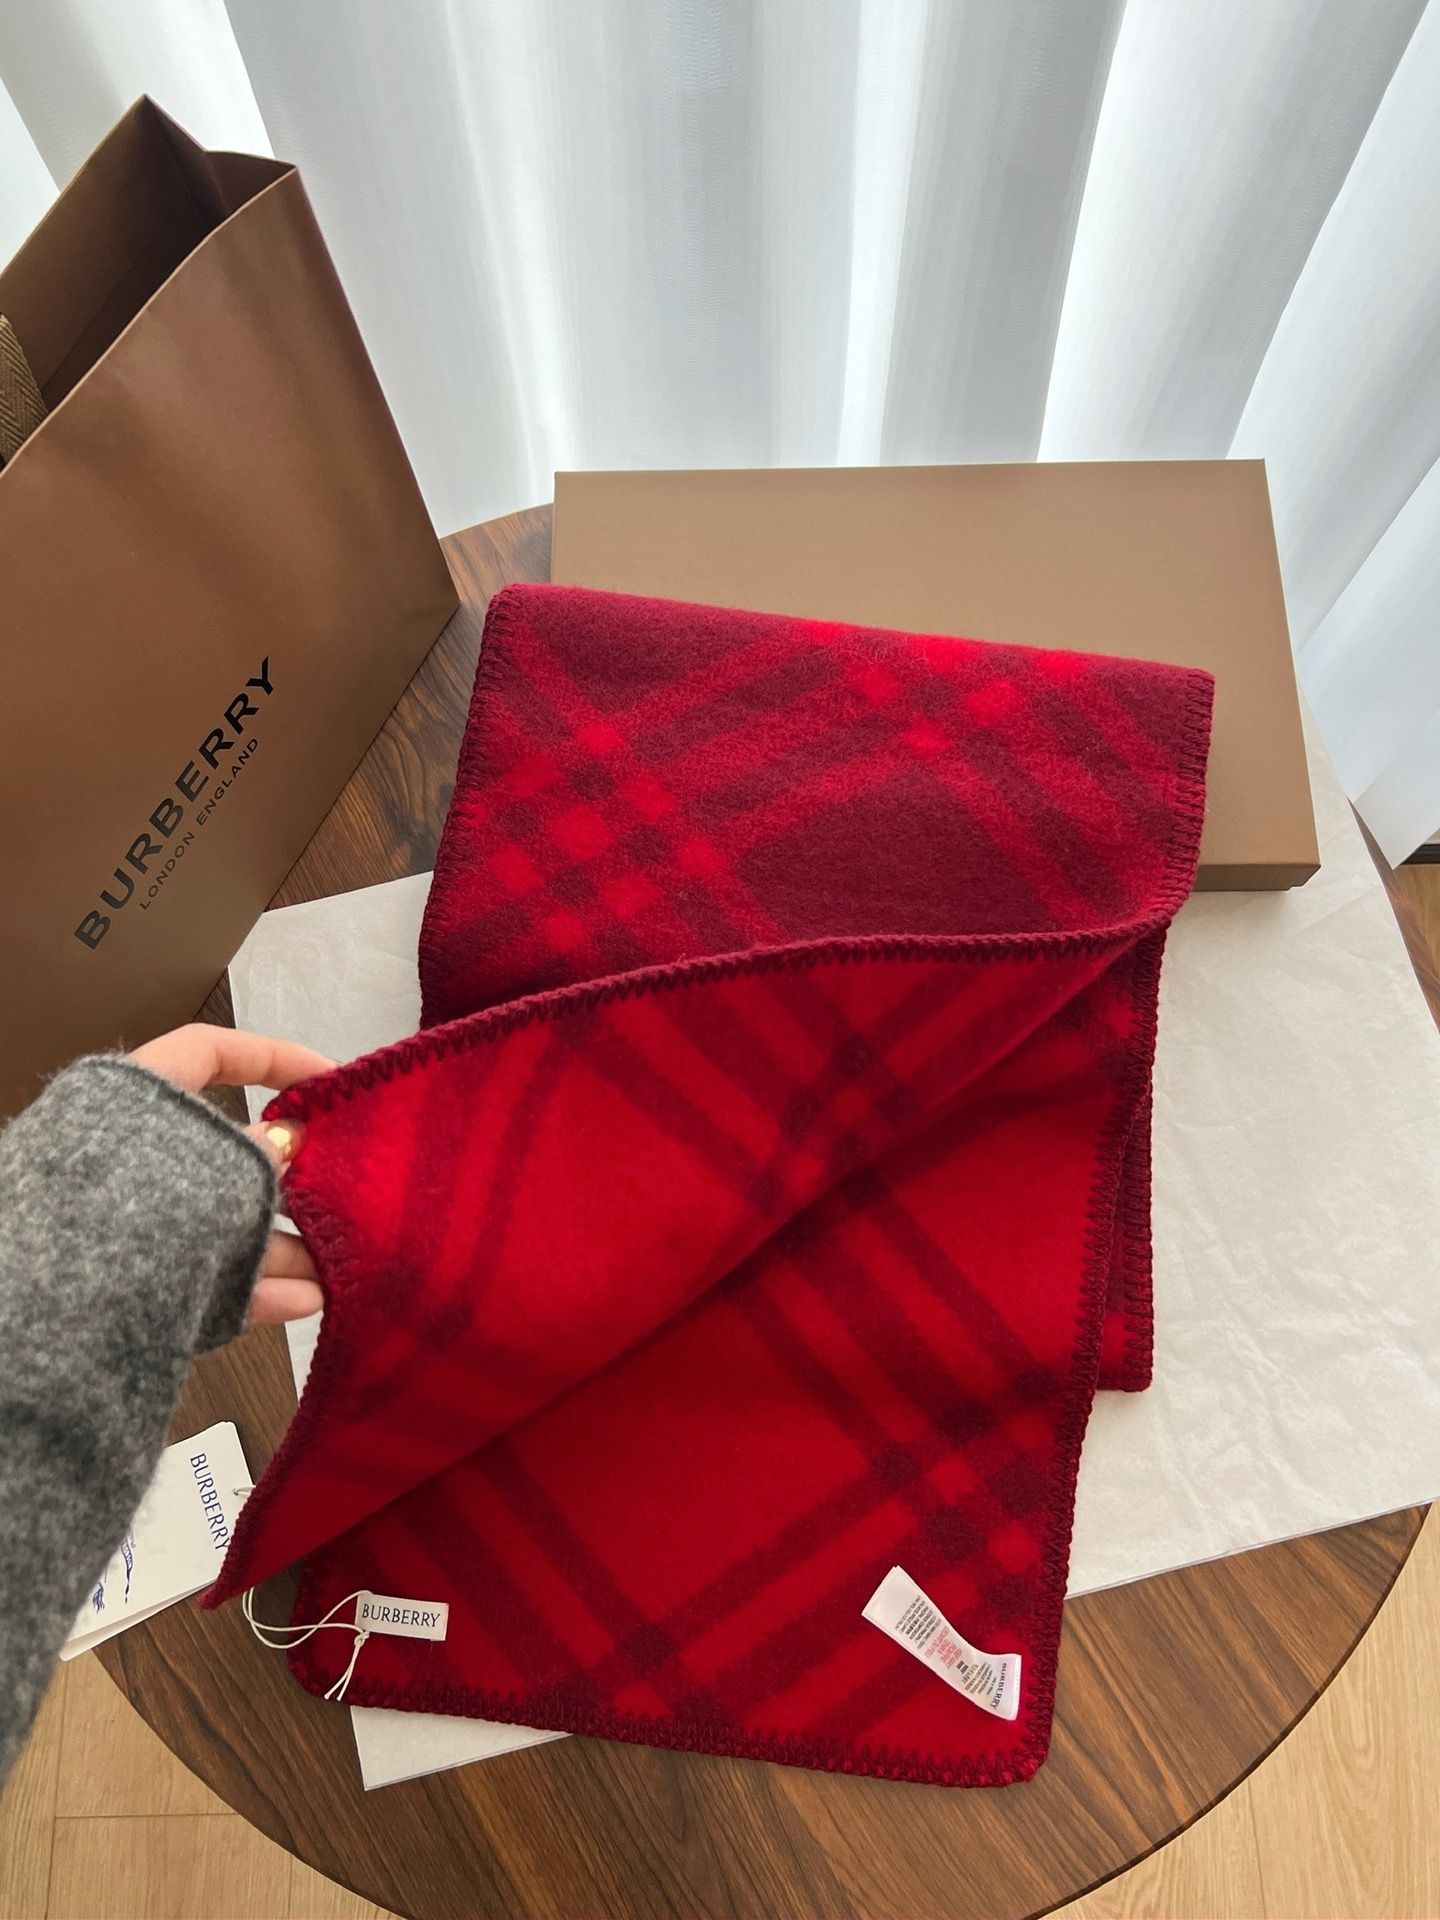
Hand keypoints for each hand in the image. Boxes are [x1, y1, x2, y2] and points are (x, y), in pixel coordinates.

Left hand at [129, 1024, 333, 1325]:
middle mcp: (133, 1159)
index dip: (272, 1057)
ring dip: (283, 1245)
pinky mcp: (136, 1280)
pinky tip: (305, 1298)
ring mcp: (135, 1224)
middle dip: (293, 1178)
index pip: (209, 1053)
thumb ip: (250, 1153)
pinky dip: (255, 1287)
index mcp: (134, 1103)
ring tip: (337, 1264)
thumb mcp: (196, 1167)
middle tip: (346, 1189)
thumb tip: (291, 1140)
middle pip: (228, 1155)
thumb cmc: (113, 1214)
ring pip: (223, 1225)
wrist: (31, 1315)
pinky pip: (204, 1277)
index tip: (330, 1081)